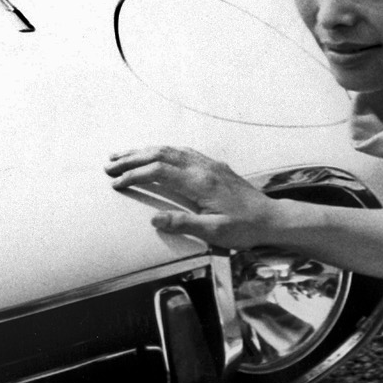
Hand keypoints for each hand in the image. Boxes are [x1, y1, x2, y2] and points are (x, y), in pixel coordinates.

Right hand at [103, 146, 279, 249]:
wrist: (272, 219)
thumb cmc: (245, 228)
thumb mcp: (214, 232)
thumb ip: (184, 224)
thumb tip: (154, 219)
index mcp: (200, 183)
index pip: (159, 172)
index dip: (134, 175)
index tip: (116, 182)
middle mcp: (203, 168)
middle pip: (160, 154)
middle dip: (132, 157)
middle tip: (109, 164)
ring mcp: (209, 164)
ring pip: (171, 149)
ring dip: (145, 151)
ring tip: (123, 156)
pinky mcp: (215, 166)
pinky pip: (183, 151)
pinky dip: (162, 151)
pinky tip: (155, 155)